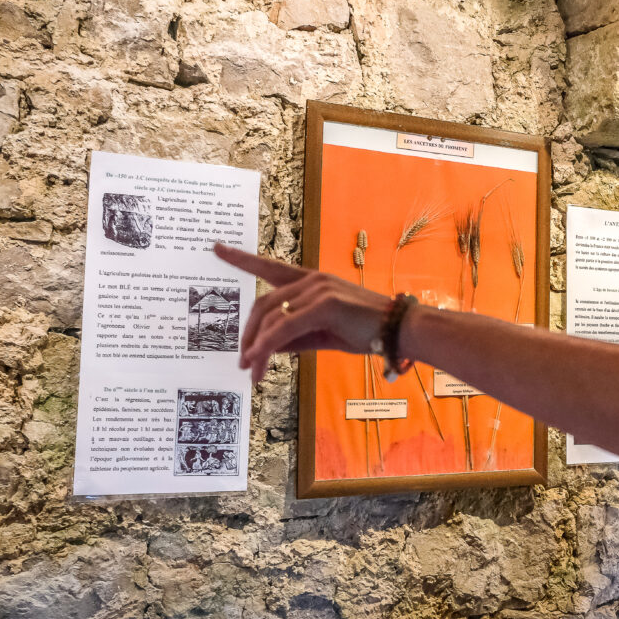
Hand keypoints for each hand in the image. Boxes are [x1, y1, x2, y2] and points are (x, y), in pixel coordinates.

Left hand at [213, 243, 389, 382]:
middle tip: (243, 362)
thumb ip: (295, 336)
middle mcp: (312, 280)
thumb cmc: (367, 332)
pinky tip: (259, 361)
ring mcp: (318, 290)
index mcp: (312, 282)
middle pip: (264, 304)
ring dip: (257, 347)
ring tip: (252, 371)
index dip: (242, 259)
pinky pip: (284, 327)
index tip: (217, 248)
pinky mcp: (324, 304)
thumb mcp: (324, 334)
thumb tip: (267, 347)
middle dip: (249, 334)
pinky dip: (267, 345)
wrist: (401, 331)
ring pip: (272, 318)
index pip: (270, 268)